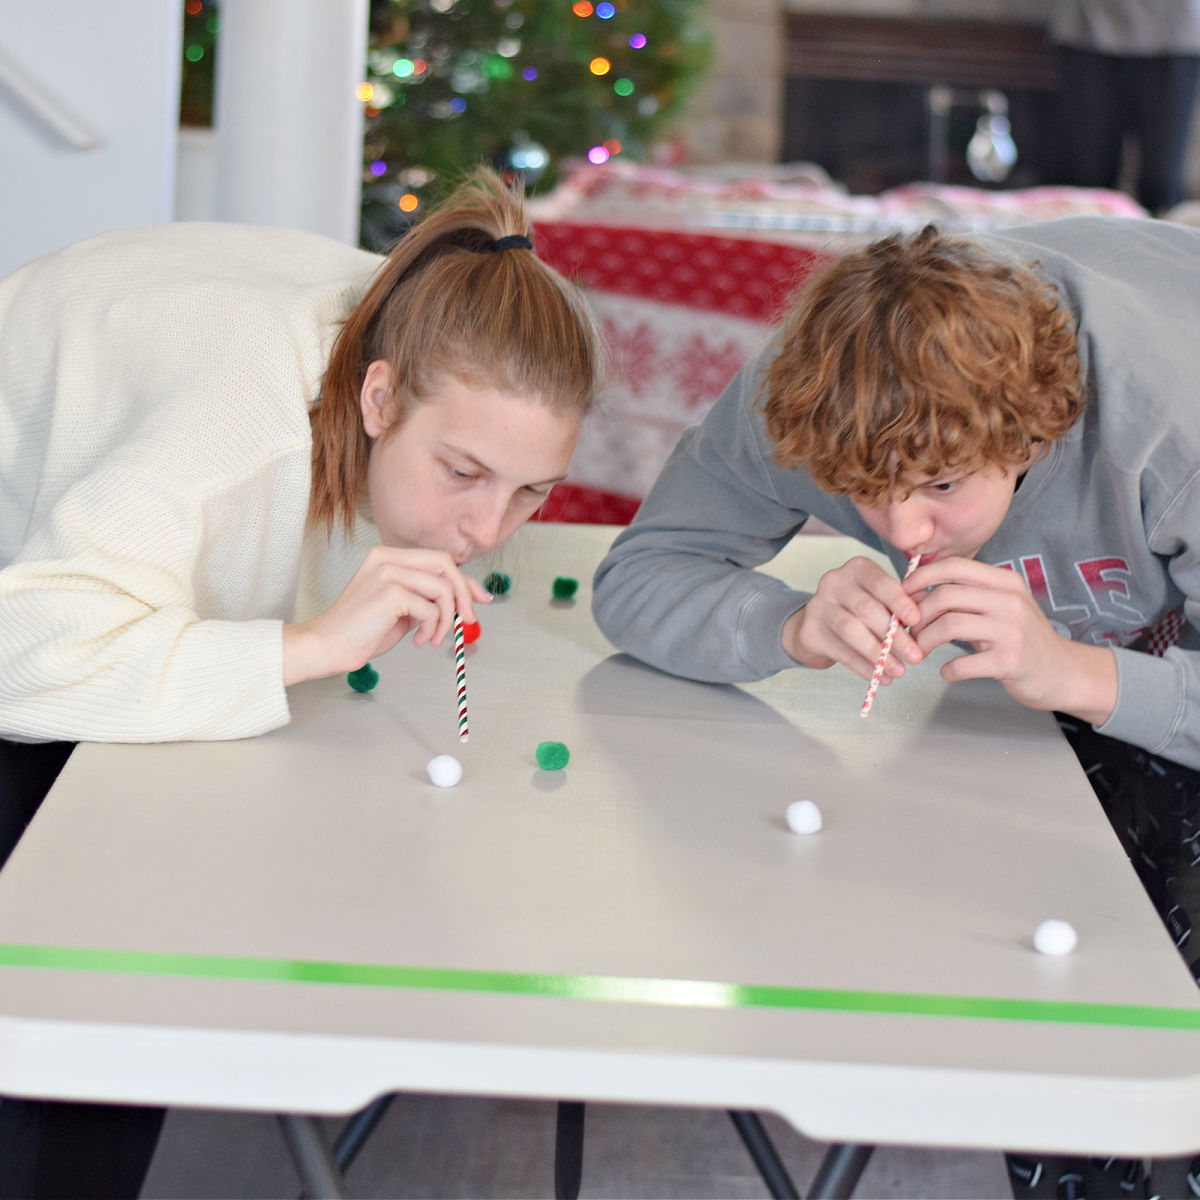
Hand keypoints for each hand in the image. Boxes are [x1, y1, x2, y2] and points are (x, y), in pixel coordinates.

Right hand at [282, 546, 490, 685]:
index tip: (481, 600)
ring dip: (447, 618)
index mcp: (388, 556)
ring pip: (442, 588)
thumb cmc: (362, 631)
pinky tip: (418, 641)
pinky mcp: (389, 592)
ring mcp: (388, 572)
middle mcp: (388, 557)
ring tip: (433, 638)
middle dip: (464, 594)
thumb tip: (463, 601)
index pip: (440, 560)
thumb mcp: (401, 608)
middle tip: (467, 621)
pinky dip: (432, 628)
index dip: (465, 580)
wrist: (328, 646)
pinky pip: (430, 609)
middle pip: (446, 564)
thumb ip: (425, 598)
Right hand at [782, 555, 923, 682]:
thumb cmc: (857, 610)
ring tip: (899, 671)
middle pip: (867, 609)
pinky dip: (863, 667)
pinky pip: (841, 651)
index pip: (880, 583)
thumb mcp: (880, 600)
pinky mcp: (809, 631)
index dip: (899, 602)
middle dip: (894, 636)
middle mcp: (834, 581)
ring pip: (852, 631)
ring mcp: (818, 606)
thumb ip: (902, 603)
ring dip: (879, 654)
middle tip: (915, 657)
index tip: (916, 621)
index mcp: (857, 569)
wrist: (816, 625)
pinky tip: (880, 678)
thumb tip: (927, 611)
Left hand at [906, 557, 1116, 722]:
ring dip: (925, 642)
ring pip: (949, 626)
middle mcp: (1010, 600)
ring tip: (920, 652)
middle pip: (945, 596)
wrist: (1063, 672)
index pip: (954, 566)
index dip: (921, 577)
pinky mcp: (1010, 661)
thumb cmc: (1021, 638)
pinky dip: (947, 670)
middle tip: (908, 632)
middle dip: (917, 615)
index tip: (902, 594)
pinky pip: (962, 664)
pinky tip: (948, 673)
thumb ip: (965, 596)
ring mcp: (1012, 631)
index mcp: (1005, 582)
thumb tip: (915, 591)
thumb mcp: (999, 607)